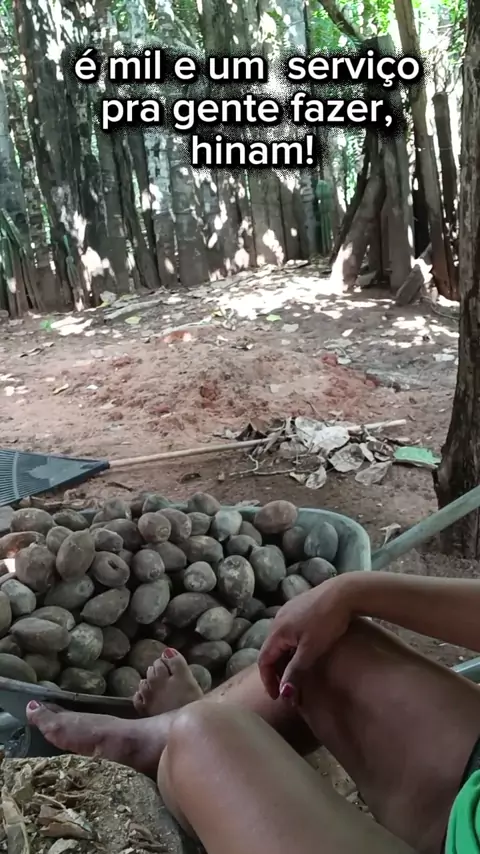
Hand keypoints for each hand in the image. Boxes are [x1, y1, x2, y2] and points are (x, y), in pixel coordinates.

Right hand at [258, 573, 360, 701]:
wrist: (344, 593)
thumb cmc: (326, 622)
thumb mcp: (311, 650)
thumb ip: (295, 671)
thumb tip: (284, 694)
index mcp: (276, 631)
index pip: (263, 660)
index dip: (268, 681)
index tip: (277, 697)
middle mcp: (277, 620)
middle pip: (270, 651)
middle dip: (276, 671)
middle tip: (287, 688)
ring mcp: (287, 611)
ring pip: (280, 641)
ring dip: (284, 659)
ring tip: (296, 673)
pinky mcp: (299, 607)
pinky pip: (289, 632)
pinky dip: (291, 647)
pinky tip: (304, 651)